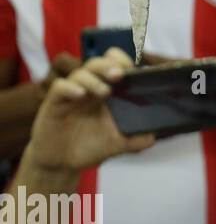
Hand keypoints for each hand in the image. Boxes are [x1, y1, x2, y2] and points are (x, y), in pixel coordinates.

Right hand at [24, 48, 154, 173]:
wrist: (62, 162)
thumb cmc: (91, 146)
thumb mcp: (117, 144)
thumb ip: (135, 140)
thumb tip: (152, 138)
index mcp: (108, 91)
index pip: (114, 65)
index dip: (123, 62)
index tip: (134, 70)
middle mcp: (90, 88)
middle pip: (97, 64)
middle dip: (109, 65)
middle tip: (120, 75)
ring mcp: (72, 94)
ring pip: (80, 73)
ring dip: (94, 79)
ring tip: (105, 92)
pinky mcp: (54, 103)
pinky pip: (60, 87)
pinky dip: (70, 88)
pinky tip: (80, 95)